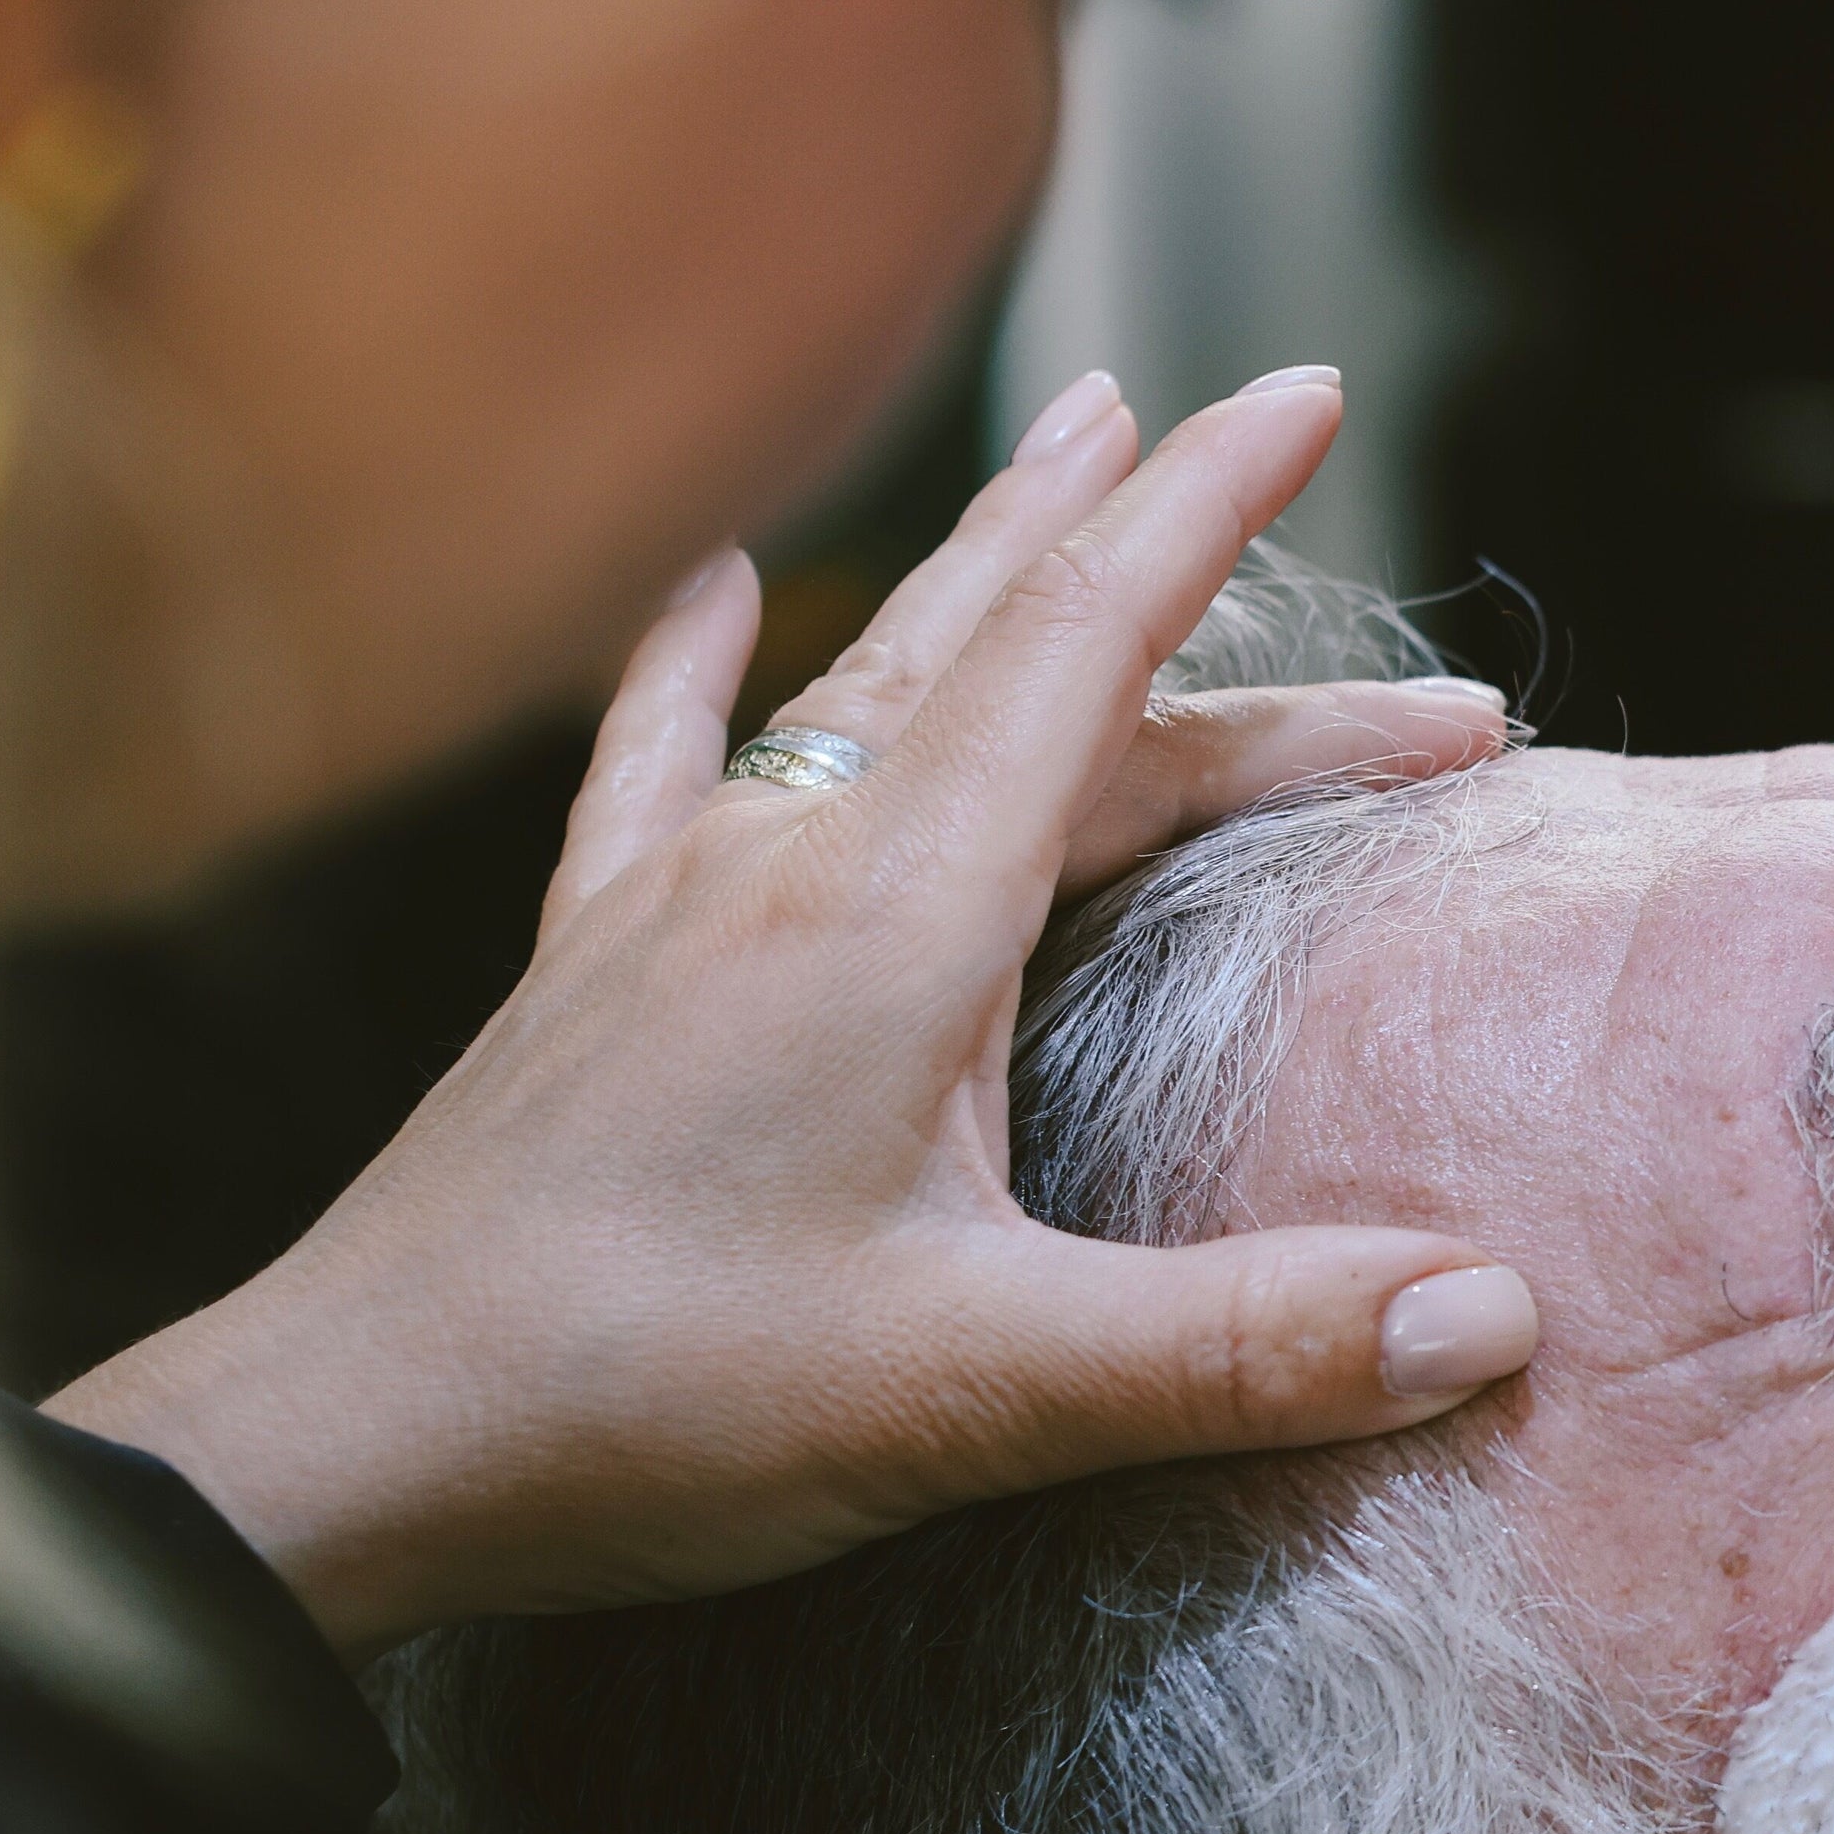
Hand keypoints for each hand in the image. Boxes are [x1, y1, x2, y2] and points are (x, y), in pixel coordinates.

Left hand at [52, 366, 1535, 1659]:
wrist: (344, 1442)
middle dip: (1174, 562)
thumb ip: (1246, 1346)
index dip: (1211, 511)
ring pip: (869, 681)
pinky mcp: (595, 968)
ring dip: (988, 566)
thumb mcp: (981, 1389)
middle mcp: (789, 865)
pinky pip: (665, 764)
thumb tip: (1488, 1309)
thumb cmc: (644, 1404)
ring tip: (1069, 446)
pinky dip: (708, 664)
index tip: (1307, 390)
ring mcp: (678, 901)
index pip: (1093, 650)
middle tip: (1288, 463)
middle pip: (1022, 663)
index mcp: (901, 919)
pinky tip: (716, 588)